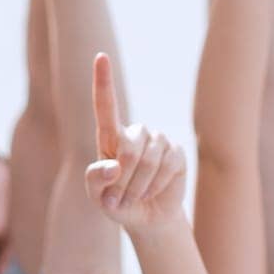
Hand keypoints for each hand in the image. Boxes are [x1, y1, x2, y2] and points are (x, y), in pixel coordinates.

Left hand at [83, 54, 185, 232]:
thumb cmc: (115, 202)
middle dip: (125, 177)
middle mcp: (136, 134)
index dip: (103, 81)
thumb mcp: (97, 196)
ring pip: (151, 156)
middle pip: (131, 146)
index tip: (101, 56)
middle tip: (120, 197)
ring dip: (140, 184)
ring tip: (135, 196)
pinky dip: (158, 183)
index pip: (106, 105)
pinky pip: (169, 164)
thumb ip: (96, 180)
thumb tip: (114, 166)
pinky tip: (153, 191)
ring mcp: (159, 141)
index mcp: (111, 137)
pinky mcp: (177, 153)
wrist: (145, 217)